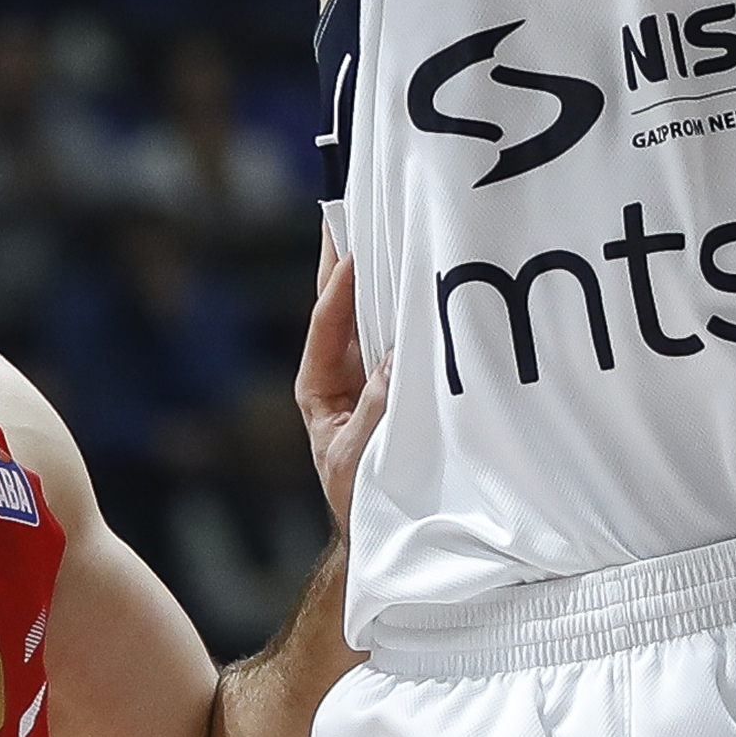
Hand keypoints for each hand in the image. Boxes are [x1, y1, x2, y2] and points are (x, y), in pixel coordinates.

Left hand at [294, 231, 387, 525]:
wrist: (386, 531)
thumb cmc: (362, 499)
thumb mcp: (356, 456)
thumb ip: (376, 409)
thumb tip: (397, 358)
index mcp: (317, 387)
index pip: (324, 324)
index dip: (338, 288)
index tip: (352, 253)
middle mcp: (340, 371)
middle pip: (340, 303)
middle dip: (343, 256)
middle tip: (346, 204)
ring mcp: (368, 373)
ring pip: (370, 314)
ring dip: (377, 273)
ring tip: (383, 224)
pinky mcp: (396, 381)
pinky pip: (399, 335)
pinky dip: (405, 304)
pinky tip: (418, 274)